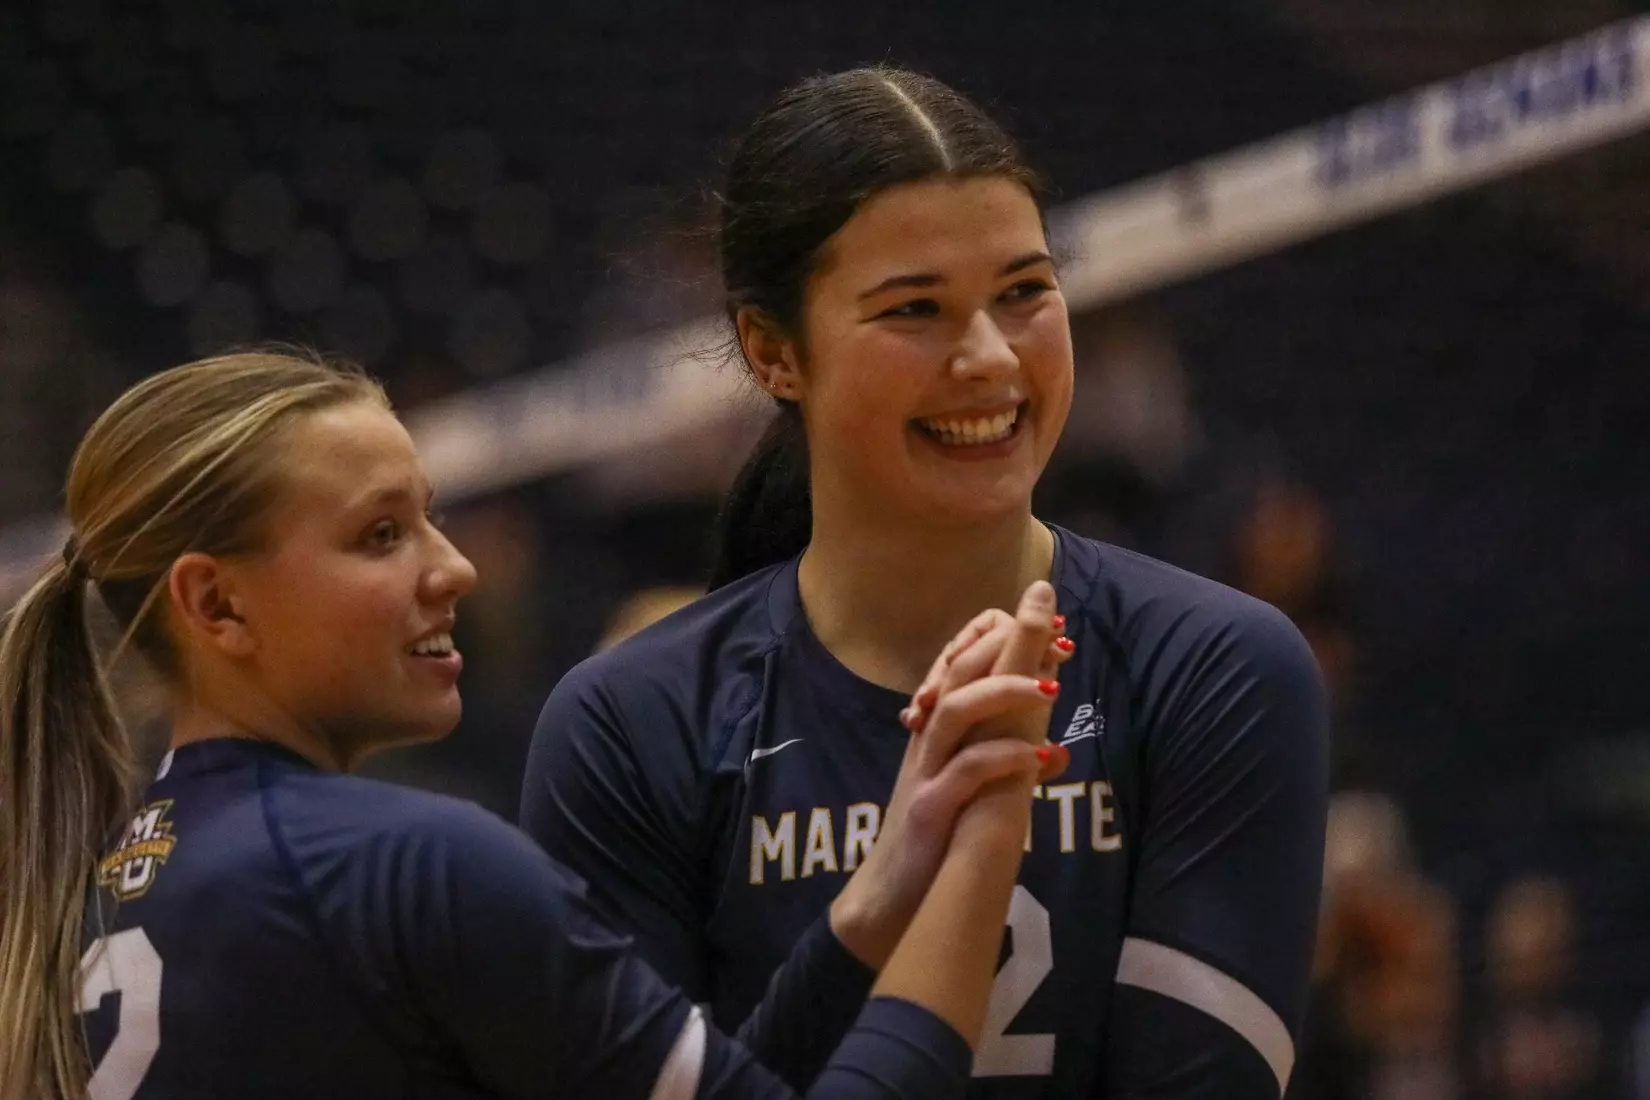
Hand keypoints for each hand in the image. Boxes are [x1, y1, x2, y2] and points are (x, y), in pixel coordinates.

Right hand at [829, 581, 1071, 966]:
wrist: (892, 898)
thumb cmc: (937, 840)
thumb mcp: (974, 793)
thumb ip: (1007, 764)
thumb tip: (1056, 748)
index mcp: (938, 729)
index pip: (962, 659)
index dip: (1004, 639)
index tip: (1054, 636)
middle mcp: (929, 739)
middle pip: (959, 668)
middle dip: (1009, 644)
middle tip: (1060, 639)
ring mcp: (926, 771)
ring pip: (957, 709)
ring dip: (1006, 691)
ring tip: (1051, 689)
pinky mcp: (930, 809)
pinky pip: (965, 772)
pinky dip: (1003, 757)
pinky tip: (1039, 757)